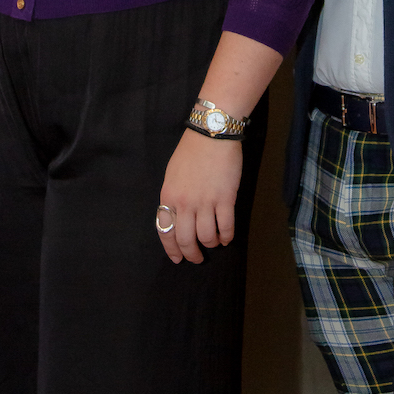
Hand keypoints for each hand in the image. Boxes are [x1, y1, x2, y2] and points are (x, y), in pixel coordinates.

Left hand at [156, 130, 243, 265]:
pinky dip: (227, 236)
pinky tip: (227, 237)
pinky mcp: (225, 199)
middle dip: (192, 254)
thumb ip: (173, 197)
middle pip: (186, 239)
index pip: (165, 231)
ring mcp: (205, 202)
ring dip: (211, 244)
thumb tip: (177, 217)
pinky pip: (226, 227)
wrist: (212, 134)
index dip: (172, 249)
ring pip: (206, 237)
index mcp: (168, 196)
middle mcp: (185, 203)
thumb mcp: (172, 175)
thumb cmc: (191, 151)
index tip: (178, 258)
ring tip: (215, 243)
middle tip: (198, 258)